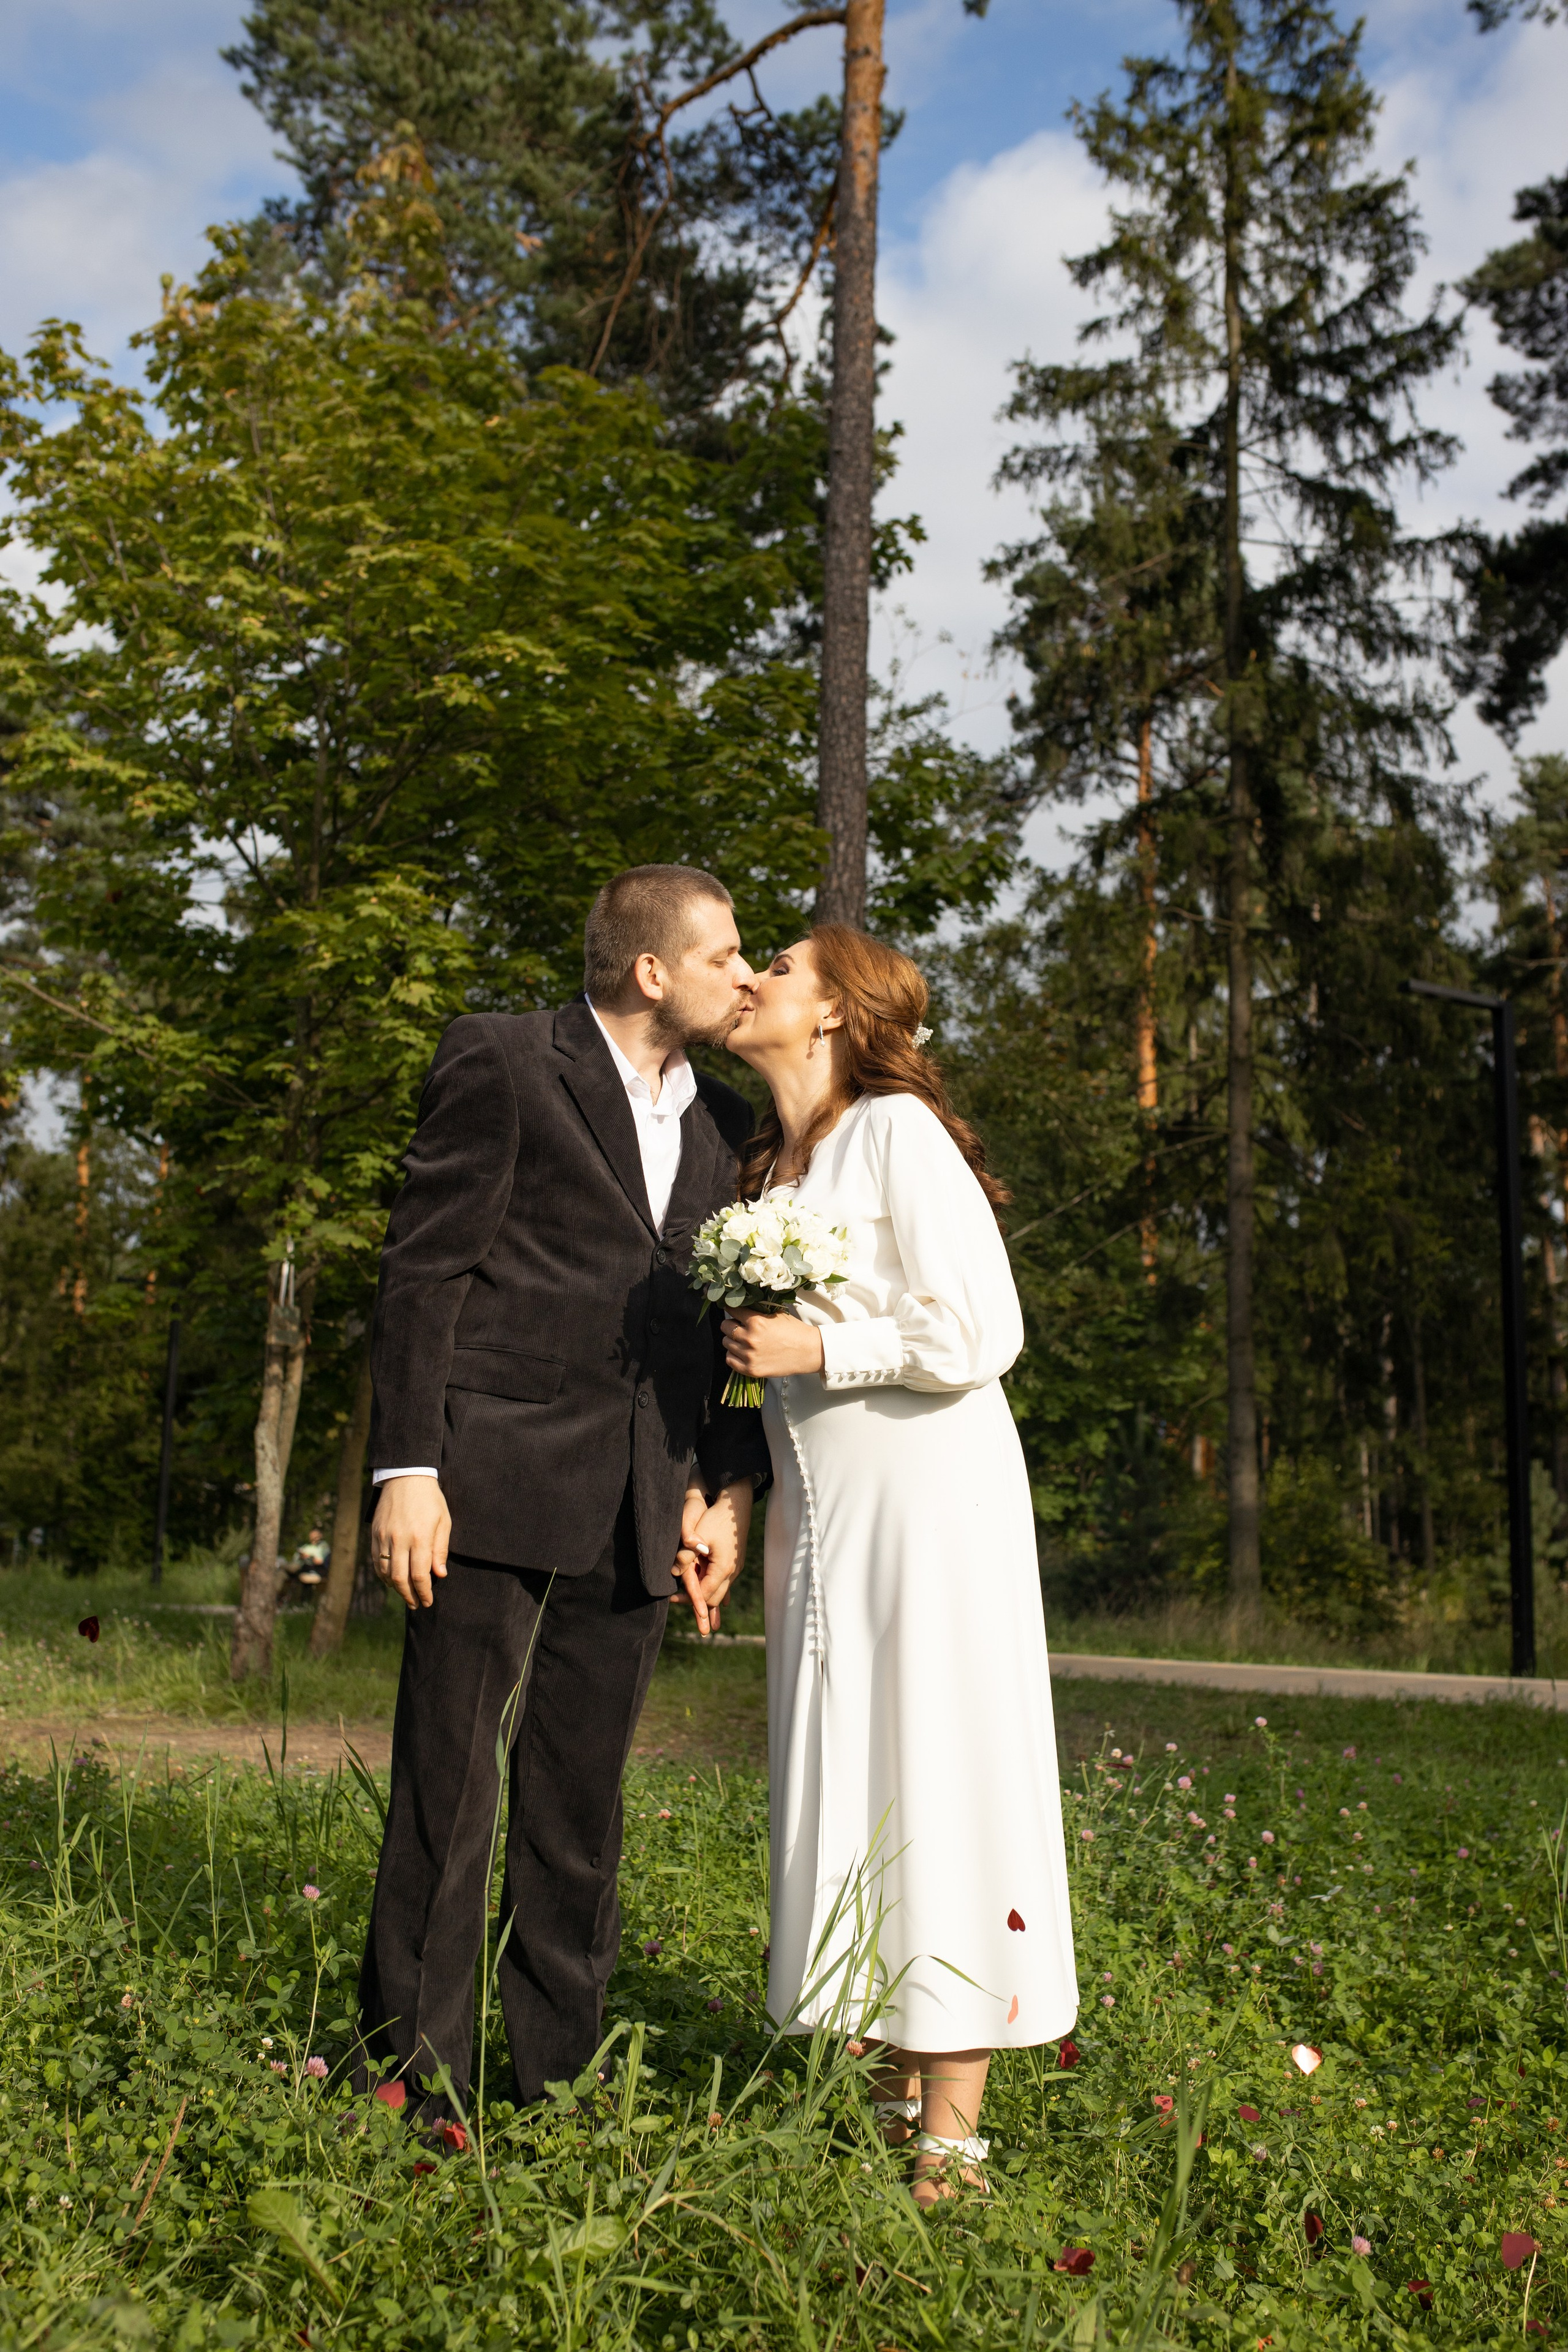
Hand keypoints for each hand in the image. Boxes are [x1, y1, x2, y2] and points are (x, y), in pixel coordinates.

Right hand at [370, 1475, 450, 1609]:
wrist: (406, 1476)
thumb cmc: (430, 1499)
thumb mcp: (444, 1521)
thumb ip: (440, 1549)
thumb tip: (440, 1574)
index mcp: (420, 1537)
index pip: (419, 1575)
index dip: (423, 1592)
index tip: (428, 1601)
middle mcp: (399, 1539)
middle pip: (400, 1579)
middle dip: (409, 1596)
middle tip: (416, 1604)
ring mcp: (384, 1537)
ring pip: (386, 1573)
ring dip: (395, 1588)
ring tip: (406, 1594)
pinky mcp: (375, 1534)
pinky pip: (376, 1561)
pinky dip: (383, 1575)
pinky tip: (391, 1580)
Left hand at [669, 1479, 753, 1637]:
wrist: (736, 1505)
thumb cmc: (716, 1518)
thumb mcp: (699, 1534)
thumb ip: (686, 1553)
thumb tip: (674, 1570)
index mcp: (723, 1568)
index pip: (705, 1594)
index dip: (689, 1600)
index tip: (673, 1600)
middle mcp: (732, 1571)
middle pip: (714, 1598)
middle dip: (698, 1604)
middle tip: (678, 1603)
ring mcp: (735, 1568)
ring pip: (720, 1591)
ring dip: (707, 1598)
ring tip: (696, 1610)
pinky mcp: (734, 1562)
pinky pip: (724, 1583)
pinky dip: (714, 1590)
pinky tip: (712, 1599)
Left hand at [721, 1309, 824, 1379]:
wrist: (808, 1352)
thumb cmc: (794, 1331)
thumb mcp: (775, 1315)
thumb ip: (756, 1312)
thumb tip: (739, 1307)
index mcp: (756, 1321)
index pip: (732, 1310)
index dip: (732, 1309)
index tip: (733, 1310)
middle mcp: (750, 1338)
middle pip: (725, 1327)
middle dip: (731, 1325)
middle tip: (740, 1327)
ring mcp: (749, 1355)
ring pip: (726, 1343)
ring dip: (733, 1340)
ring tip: (745, 1341)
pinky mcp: (751, 1369)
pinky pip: (730, 1360)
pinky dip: (734, 1355)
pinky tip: (743, 1353)